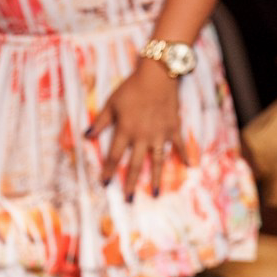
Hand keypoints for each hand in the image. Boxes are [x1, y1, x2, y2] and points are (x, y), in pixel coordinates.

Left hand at [86, 60, 189, 199]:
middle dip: (130, 183)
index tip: (104, 184)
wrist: (157, 76)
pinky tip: (189, 167)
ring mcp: (160, 134)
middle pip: (135, 164)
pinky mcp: (173, 129)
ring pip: (157, 161)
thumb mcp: (112, 103)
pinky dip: (185, 155)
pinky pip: (179, 145)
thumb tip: (86, 136)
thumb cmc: (131, 88)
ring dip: (156, 179)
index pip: (114, 155)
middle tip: (128, 200)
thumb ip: (100, 121)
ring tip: (155, 194)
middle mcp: (142, 136)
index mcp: (125, 130)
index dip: (108, 170)